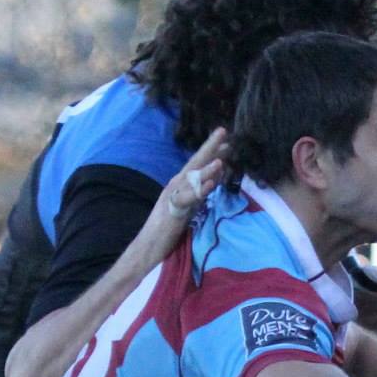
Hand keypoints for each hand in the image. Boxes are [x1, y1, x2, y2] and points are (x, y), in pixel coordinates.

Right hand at [124, 129, 227, 267]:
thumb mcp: (190, 205)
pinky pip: (186, 199)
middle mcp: (177, 185)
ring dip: (206, 169)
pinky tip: (209, 185)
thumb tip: (215, 178)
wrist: (149, 245)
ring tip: (221, 159)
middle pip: (195, 163)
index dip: (212, 151)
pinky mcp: (172, 211)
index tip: (227, 139)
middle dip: (210, 147)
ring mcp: (173, 196)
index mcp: (182, 183)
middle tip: (224, 131)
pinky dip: (197, 192)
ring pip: (191, 179)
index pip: (199, 163)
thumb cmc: (169, 226)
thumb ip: (200, 191)